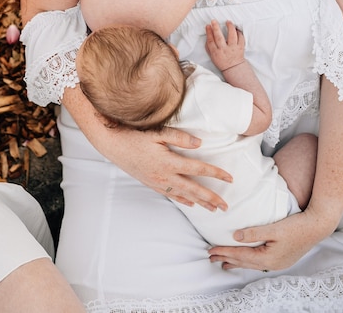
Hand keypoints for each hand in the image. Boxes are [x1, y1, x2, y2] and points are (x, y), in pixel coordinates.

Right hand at [99, 125, 231, 210]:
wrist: (112, 144)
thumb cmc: (134, 135)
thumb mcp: (157, 133)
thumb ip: (179, 137)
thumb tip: (200, 143)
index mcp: (169, 162)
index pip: (198, 169)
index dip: (215, 174)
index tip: (230, 178)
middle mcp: (164, 176)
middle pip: (193, 189)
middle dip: (211, 198)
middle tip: (225, 206)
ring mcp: (157, 181)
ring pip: (183, 195)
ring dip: (199, 203)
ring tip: (213, 209)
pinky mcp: (150, 183)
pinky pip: (170, 195)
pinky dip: (182, 200)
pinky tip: (190, 204)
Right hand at [205, 20, 246, 72]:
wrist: (233, 68)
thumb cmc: (222, 62)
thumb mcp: (212, 56)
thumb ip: (209, 47)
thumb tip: (208, 36)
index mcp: (216, 53)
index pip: (211, 41)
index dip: (208, 32)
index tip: (208, 26)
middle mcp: (224, 50)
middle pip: (219, 37)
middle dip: (216, 28)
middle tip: (214, 21)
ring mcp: (233, 49)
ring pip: (232, 36)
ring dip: (230, 27)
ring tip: (228, 22)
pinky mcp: (240, 48)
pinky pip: (241, 38)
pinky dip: (239, 33)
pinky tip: (236, 30)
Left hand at [208, 208, 334, 271]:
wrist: (318, 227)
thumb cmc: (297, 226)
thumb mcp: (274, 228)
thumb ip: (254, 232)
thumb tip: (235, 236)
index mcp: (268, 258)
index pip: (240, 255)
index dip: (224, 252)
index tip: (211, 250)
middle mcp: (272, 264)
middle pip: (243, 262)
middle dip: (226, 259)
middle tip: (210, 257)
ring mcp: (277, 263)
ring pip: (251, 264)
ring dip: (236, 262)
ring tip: (223, 264)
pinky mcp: (282, 259)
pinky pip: (259, 263)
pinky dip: (248, 261)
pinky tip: (245, 261)